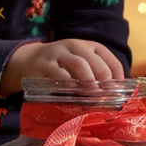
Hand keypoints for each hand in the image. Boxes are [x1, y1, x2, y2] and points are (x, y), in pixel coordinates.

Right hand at [0, 39, 124, 94]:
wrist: (27, 60)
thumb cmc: (60, 65)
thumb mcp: (78, 63)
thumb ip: (94, 74)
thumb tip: (113, 96)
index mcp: (88, 46)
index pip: (110, 59)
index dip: (117, 77)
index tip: (119, 94)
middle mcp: (75, 46)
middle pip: (96, 62)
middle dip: (105, 81)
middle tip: (108, 99)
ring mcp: (59, 55)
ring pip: (79, 65)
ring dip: (89, 83)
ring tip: (94, 98)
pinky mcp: (45, 66)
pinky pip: (60, 76)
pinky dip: (70, 88)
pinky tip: (74, 98)